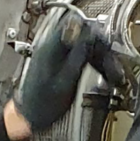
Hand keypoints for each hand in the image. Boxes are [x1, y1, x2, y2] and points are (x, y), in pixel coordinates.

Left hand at [15, 11, 123, 131]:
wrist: (29, 116)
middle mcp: (50, 46)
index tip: (107, 46)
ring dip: (97, 55)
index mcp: (51, 47)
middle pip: (81, 34)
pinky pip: (77, 53)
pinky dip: (90, 60)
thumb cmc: (43, 104)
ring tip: (109, 72)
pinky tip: (98, 71)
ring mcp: (52, 52)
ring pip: (82, 44)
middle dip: (99, 47)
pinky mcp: (55, 60)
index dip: (96, 33)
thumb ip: (78, 54)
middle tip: (111, 64)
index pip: (76, 24)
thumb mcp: (66, 79)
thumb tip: (90, 32)